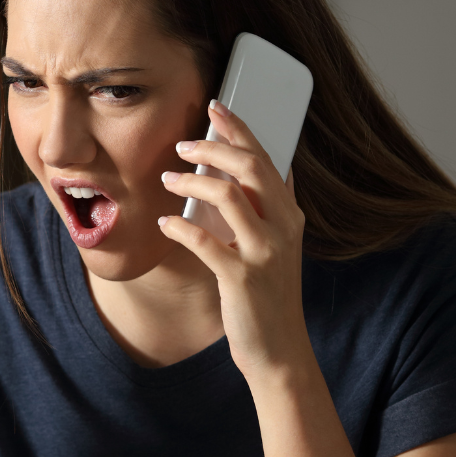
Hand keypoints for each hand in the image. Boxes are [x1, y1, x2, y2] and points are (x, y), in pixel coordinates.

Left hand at [157, 102, 308, 379]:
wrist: (278, 349)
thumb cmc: (268, 295)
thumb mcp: (276, 247)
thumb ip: (270, 211)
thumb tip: (259, 171)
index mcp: (290, 216)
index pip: (266, 158)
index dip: (240, 129)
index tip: (216, 107)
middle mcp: (283, 229)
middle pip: (250, 168)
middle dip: (214, 146)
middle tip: (182, 144)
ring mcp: (264, 253)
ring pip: (229, 196)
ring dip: (192, 182)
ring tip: (167, 178)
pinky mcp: (242, 279)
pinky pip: (205, 242)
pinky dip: (180, 228)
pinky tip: (164, 223)